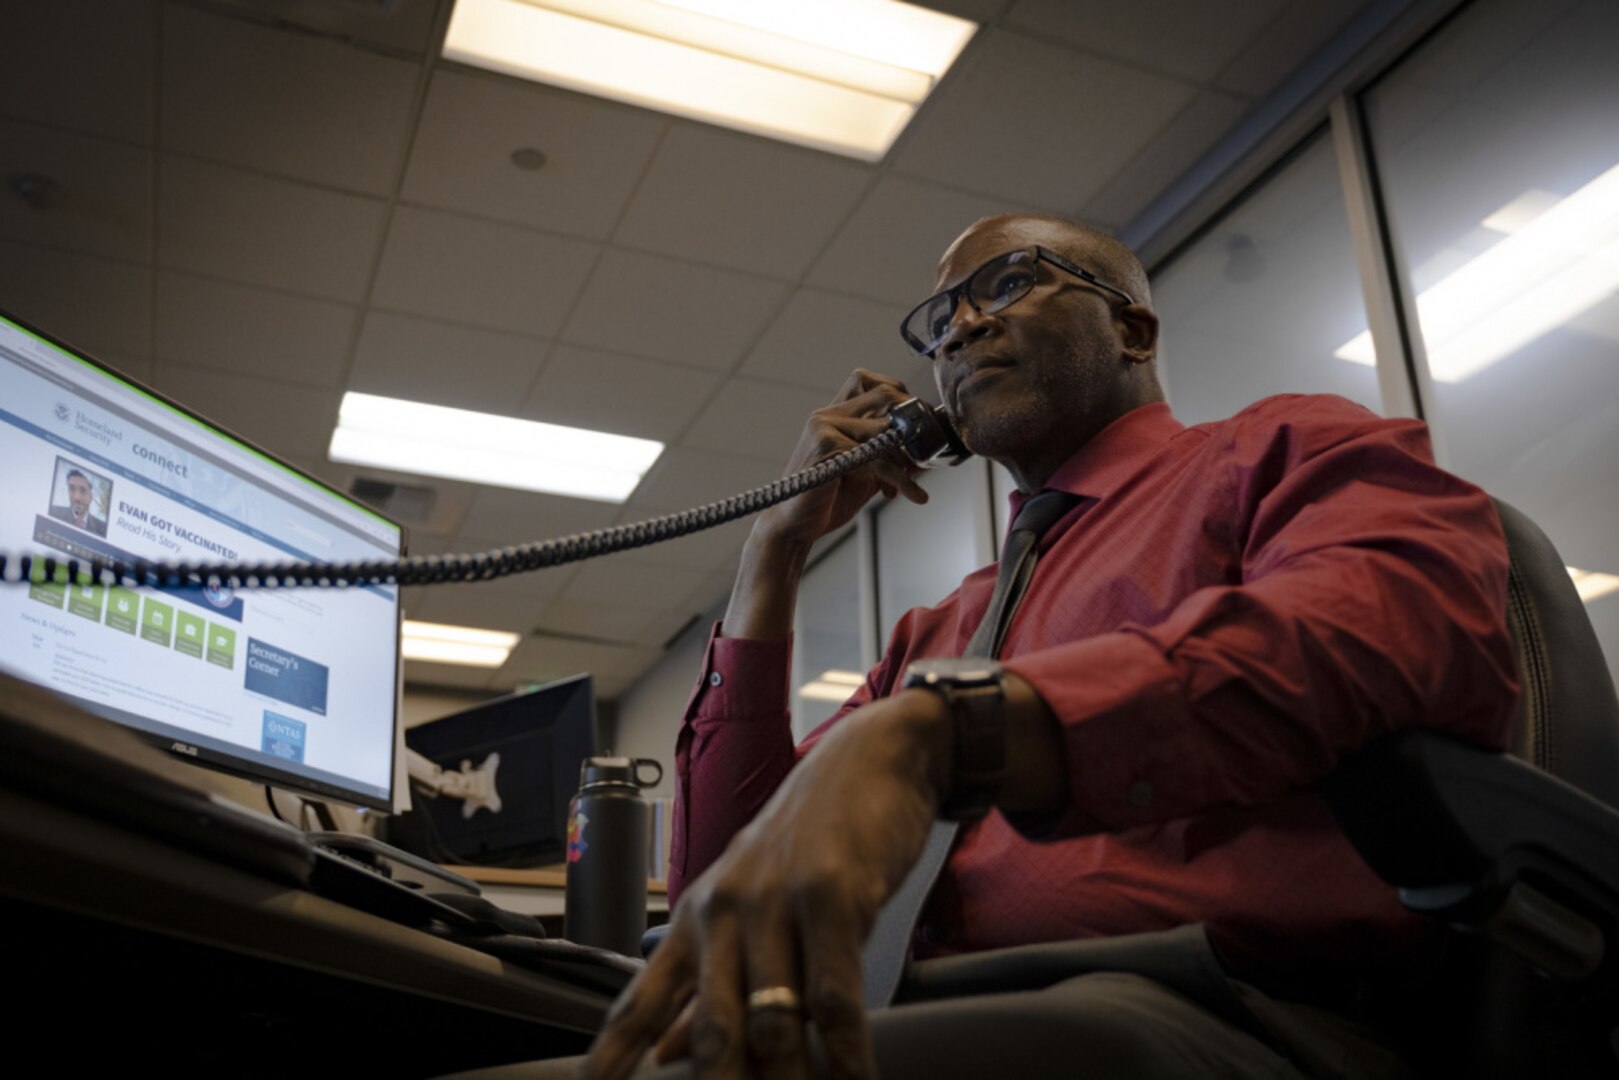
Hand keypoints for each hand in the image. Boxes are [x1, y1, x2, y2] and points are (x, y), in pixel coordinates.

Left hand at [582, 690, 951, 1079]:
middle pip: (710, 1030)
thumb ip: (706, 981)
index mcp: (696, 918)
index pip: (639, 1002)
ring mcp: (777, 902)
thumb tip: (665, 1051)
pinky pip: (834, 996)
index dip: (611, 1057)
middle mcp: (726, 911)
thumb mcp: (747, 903)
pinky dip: (846, 1052)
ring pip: (771, 1021)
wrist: (869, 759)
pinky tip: (852, 1078)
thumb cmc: (810, 836)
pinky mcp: (831, 896)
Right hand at [755, 369, 929, 551]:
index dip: (897, 394)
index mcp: (832, 416)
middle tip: (924, 449)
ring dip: (907, 458)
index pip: (867, 380)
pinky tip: (912, 494)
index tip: (915, 424)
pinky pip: (877, 457)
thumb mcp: (866, 473)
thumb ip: (890, 456)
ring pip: (884, 429)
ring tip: (915, 483)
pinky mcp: (827, 447)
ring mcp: (824, 428)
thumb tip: (925, 451)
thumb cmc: (826, 500)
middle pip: (882, 393)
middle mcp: (826, 416)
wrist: (793, 527)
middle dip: (911, 420)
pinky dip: (899, 478)